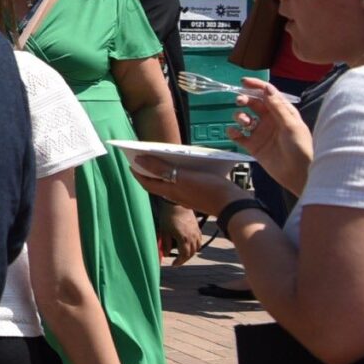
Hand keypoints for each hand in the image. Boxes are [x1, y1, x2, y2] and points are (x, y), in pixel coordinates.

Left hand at [131, 150, 245, 218]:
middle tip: (144, 158)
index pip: (147, 183)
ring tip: (161, 160)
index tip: (130, 162)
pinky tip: (183, 167)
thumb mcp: (183, 177)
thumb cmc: (208, 189)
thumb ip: (161, 169)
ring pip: (170, 183)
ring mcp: (188, 196)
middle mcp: (176, 195)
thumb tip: (140, 161)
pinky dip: (178, 174)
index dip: (137, 173)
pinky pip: (182, 183)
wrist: (233, 204)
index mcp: (170, 191)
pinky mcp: (198, 194)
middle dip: (149, 171)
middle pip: (157, 182)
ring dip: (163, 172)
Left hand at [159, 201, 203, 265]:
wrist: (176, 204)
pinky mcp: (198, 228)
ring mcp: (196, 233)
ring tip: (183, 255)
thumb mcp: (164, 231)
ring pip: (197, 248)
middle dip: (184, 259)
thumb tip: (165, 254)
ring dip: (191, 253)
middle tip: (178, 261)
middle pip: (191, 253)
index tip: (173, 264)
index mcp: (184, 239)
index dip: (179, 262)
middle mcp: (192, 238)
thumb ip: (164, 244)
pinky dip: (195, 246)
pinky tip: (189, 246)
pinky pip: (199, 241)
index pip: (184, 255)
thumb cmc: (168, 217)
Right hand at [231, 78, 311, 192]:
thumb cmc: (301, 148)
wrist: (299, 174)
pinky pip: (238, 135)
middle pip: (253, 104)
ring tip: (244, 122)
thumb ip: (278, 107)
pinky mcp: (253, 145)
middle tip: (240, 102)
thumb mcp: (291, 126)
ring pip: (244, 118)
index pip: (268, 95)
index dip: (256, 86)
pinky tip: (235, 133)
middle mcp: (270, 120)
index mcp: (282, 113)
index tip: (243, 82)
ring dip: (240, 116)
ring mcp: (261, 133)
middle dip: (245, 100)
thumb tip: (267, 88)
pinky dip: (233, 132)